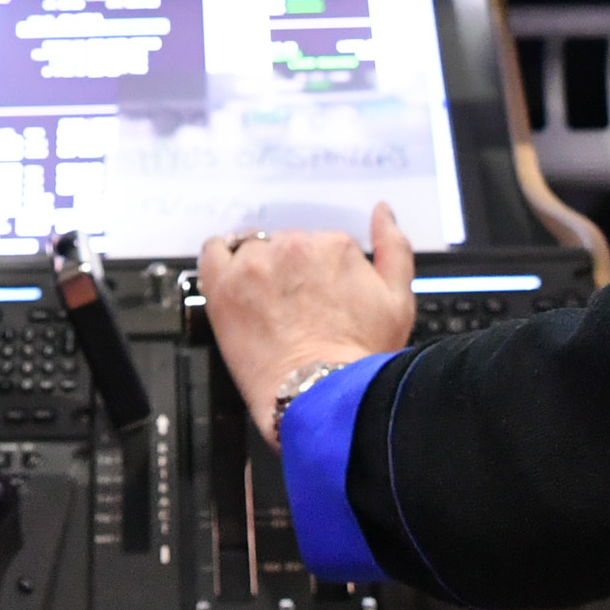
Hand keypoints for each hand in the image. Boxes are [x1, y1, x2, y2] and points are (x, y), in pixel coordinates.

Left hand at [201, 203, 416, 446]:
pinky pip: (212, 253)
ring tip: (267, 309)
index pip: (319, 246)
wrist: (321, 396)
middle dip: (289, 272)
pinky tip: (232, 284)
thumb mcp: (398, 301)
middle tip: (293, 310)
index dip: (318, 275)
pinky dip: (220, 261)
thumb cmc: (359, 356)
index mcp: (334, 246)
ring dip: (258, 272)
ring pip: (252, 252)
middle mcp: (294, 247)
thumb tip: (383, 212)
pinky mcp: (224, 286)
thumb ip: (393, 247)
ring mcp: (256, 265)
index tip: (316, 299)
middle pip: (285, 246)